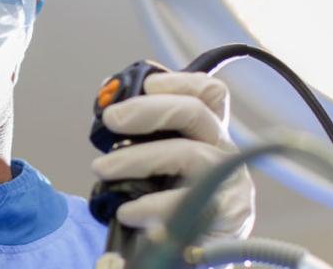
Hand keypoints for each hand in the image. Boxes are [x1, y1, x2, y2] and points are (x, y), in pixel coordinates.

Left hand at [90, 72, 254, 238]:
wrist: (188, 255)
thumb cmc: (165, 198)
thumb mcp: (155, 158)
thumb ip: (140, 132)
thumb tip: (107, 104)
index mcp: (207, 130)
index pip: (208, 91)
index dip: (177, 80)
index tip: (143, 84)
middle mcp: (223, 150)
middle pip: (195, 112)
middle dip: (148, 110)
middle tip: (110, 119)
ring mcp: (231, 181)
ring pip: (187, 154)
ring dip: (136, 158)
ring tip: (102, 168)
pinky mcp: (230, 217)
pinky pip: (188, 203)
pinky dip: (151, 206)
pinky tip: (127, 211)